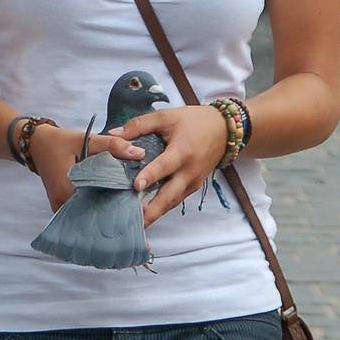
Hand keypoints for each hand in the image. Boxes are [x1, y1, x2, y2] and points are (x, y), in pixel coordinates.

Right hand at [27, 123, 146, 211]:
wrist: (36, 144)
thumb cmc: (59, 142)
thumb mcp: (85, 139)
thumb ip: (112, 145)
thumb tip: (139, 153)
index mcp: (67, 189)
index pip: (99, 204)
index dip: (120, 205)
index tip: (138, 205)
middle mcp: (63, 203)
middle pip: (94, 213)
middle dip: (115, 211)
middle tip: (137, 212)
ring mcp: (61, 207)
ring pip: (88, 215)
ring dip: (105, 211)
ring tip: (127, 211)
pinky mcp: (62, 205)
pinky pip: (82, 211)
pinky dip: (96, 207)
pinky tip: (111, 204)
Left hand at [107, 104, 228, 225]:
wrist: (224, 130)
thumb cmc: (194, 121)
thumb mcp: (166, 116)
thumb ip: (139, 125)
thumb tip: (114, 133)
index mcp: (182, 151)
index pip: (164, 166)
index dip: (150, 176)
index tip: (136, 186)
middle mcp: (189, 171)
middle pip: (170, 196)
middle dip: (153, 211)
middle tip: (134, 220)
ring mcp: (193, 181)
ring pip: (173, 202)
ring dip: (156, 213)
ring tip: (137, 222)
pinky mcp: (194, 186)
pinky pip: (177, 199)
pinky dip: (163, 207)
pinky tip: (148, 212)